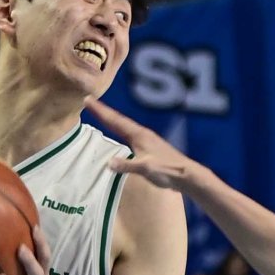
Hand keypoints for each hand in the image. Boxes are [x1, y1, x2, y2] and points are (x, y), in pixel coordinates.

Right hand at [83, 97, 202, 190]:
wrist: (187, 175)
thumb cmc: (167, 170)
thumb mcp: (145, 169)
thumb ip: (127, 166)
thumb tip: (109, 163)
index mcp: (139, 135)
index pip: (115, 121)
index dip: (100, 111)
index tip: (87, 99)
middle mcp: (142, 134)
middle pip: (119, 120)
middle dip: (104, 111)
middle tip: (90, 101)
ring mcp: (147, 140)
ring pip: (125, 126)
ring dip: (112, 120)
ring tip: (102, 114)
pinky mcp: (150, 148)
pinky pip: (130, 135)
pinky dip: (120, 130)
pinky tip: (122, 134)